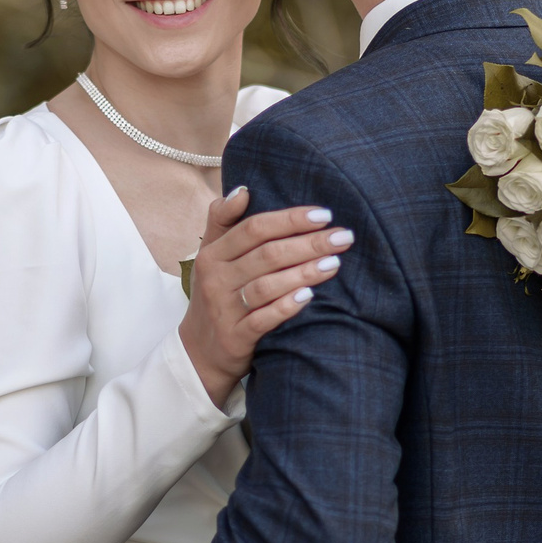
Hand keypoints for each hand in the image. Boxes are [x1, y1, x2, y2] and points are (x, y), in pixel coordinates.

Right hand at [177, 191, 351, 406]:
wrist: (199, 352)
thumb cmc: (216, 295)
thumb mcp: (210, 256)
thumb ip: (222, 221)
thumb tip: (243, 190)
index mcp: (212, 254)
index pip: (253, 228)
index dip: (290, 219)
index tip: (324, 214)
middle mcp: (216, 279)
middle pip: (267, 255)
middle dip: (308, 243)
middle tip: (343, 237)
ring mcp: (224, 309)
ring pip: (267, 286)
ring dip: (304, 273)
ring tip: (334, 263)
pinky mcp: (234, 337)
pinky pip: (262, 320)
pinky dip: (286, 307)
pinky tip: (309, 296)